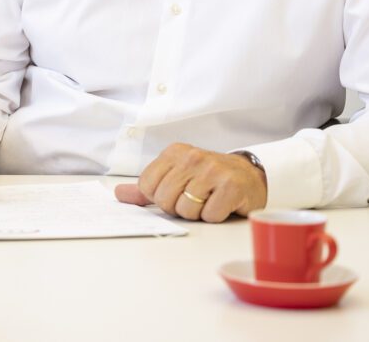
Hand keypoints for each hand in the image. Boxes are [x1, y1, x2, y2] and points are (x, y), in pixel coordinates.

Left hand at [113, 142, 266, 222]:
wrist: (249, 176)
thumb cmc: (209, 179)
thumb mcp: (177, 176)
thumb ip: (147, 187)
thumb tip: (118, 193)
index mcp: (175, 152)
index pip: (147, 185)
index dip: (160, 198)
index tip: (176, 192)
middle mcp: (192, 157)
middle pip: (165, 200)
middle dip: (179, 208)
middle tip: (195, 198)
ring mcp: (213, 170)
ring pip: (186, 210)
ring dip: (198, 213)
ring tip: (209, 200)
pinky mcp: (231, 186)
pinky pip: (210, 215)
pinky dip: (216, 216)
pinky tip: (223, 204)